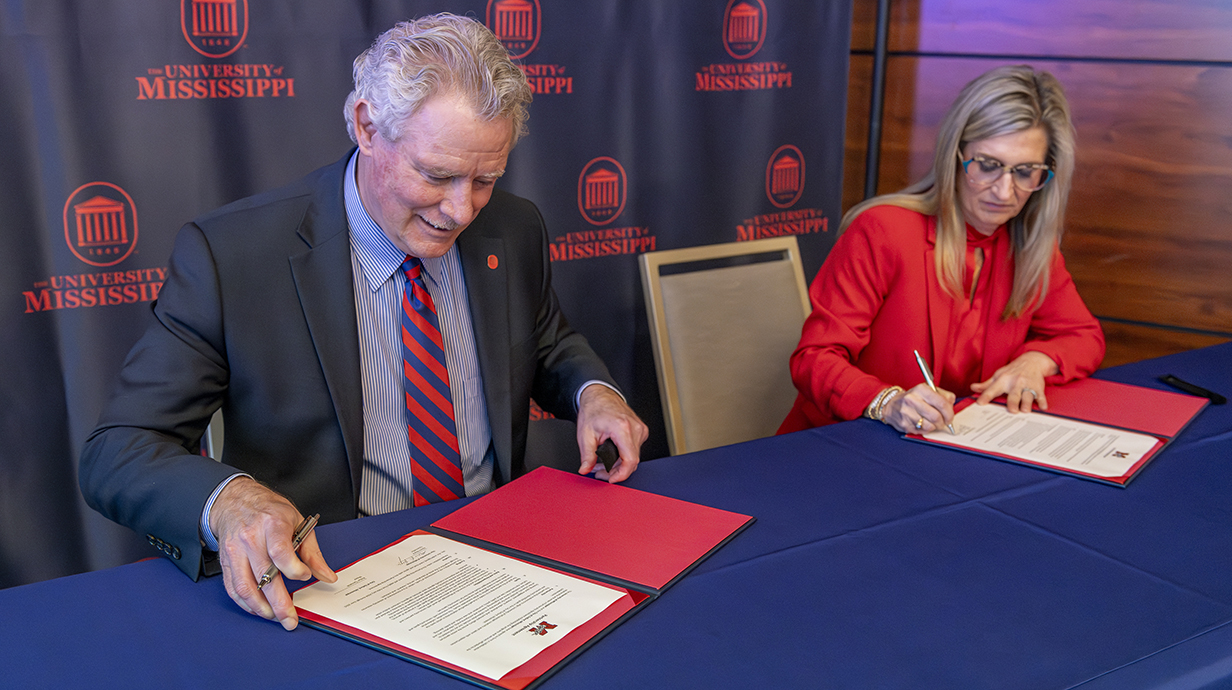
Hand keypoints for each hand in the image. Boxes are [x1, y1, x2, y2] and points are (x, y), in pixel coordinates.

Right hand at [208, 477, 336, 629]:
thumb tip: (327, 576)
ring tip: (275, 617)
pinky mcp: (226, 562)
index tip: (304, 576)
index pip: (280, 552)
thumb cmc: (269, 511)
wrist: (236, 500)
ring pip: (245, 587)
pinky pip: (233, 588)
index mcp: (272, 525)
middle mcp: (251, 538)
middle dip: (279, 603)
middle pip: (264, 576)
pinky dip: (246, 603)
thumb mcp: (298, 522)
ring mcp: (235, 551)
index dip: (294, 569)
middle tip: (290, 619)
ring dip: (261, 608)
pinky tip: (258, 609)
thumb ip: (313, 552)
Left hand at [575, 384, 648, 482]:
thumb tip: (585, 469)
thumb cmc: (594, 409)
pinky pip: (634, 450)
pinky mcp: (641, 431)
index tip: (610, 479)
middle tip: (598, 471)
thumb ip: (586, 455)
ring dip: (618, 464)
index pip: (630, 460)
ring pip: (633, 457)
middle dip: (615, 471)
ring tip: (602, 463)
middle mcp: (636, 428)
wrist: (600, 395)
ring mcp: (641, 429)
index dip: (621, 474)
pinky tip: (612, 455)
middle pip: (631, 461)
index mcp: (623, 428)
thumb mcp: (585, 434)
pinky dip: (623, 456)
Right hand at [882, 383, 955, 433]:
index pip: (941, 402)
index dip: (949, 412)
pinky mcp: (904, 424)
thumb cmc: (912, 398)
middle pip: (936, 416)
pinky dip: (927, 429)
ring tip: (933, 423)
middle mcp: (912, 399)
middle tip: (943, 422)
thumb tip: (951, 403)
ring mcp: (906, 413)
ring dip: (935, 426)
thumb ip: (942, 395)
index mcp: (920, 389)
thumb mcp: (927, 391)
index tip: (950, 416)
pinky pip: (922, 431)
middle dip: (943, 422)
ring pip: (930, 425)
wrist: (891, 405)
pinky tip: (924, 424)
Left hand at [970, 351, 1058, 412]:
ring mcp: (1027, 385)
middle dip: (1012, 402)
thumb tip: (973, 388)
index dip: (986, 396)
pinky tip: (1043, 407)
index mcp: (1003, 380)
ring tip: (1025, 410)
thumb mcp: (998, 375)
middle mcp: (1015, 382)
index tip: (980, 403)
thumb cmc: (1013, 371)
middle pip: (1013, 394)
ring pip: (1027, 395)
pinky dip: (1042, 401)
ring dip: (1027, 403)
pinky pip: (1041, 395)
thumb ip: (986, 385)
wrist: (1032, 361)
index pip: (993, 389)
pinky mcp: (1038, 387)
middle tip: (1011, 410)